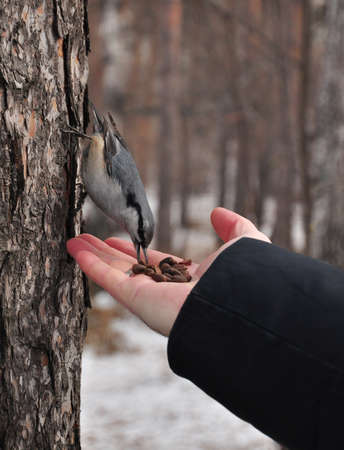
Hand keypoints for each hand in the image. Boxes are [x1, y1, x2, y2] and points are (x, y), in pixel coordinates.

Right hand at [67, 207, 269, 335]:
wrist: (238, 302)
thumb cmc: (245, 275)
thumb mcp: (243, 241)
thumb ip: (233, 226)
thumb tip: (217, 212)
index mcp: (184, 279)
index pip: (152, 261)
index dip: (133, 248)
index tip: (118, 237)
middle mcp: (163, 290)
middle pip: (126, 266)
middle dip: (106, 252)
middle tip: (87, 238)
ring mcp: (147, 296)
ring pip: (113, 272)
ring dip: (91, 256)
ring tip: (72, 240)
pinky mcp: (136, 299)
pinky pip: (107, 279)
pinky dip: (90, 264)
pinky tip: (74, 249)